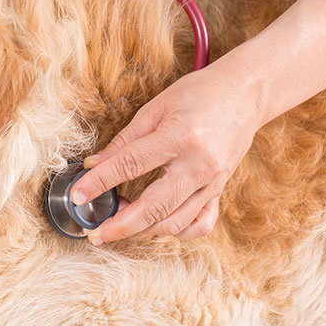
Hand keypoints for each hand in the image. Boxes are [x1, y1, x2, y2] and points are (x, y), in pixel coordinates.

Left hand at [71, 61, 264, 243]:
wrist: (246, 93)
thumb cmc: (199, 93)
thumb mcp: (156, 107)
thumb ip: (125, 140)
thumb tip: (95, 165)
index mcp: (180, 137)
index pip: (130, 165)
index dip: (99, 182)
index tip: (78, 196)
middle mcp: (199, 164)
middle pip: (153, 207)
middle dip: (119, 225)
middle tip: (96, 233)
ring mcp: (213, 182)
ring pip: (173, 221)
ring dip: (142, 228)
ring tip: (119, 220)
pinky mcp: (220, 190)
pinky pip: (198, 224)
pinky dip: (175, 229)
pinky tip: (155, 223)